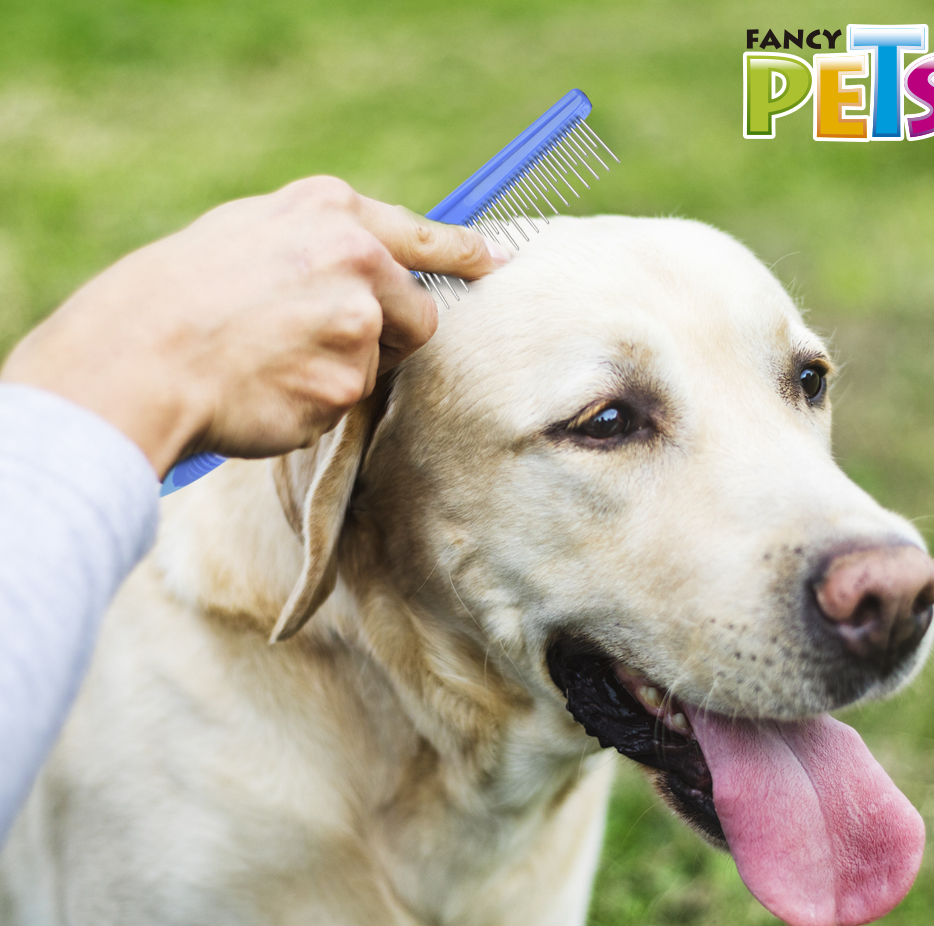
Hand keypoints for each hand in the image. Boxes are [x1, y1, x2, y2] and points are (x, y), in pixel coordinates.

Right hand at [0, 176, 508, 477]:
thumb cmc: (180, 291)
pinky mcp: (346, 386)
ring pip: (375, 368)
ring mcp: (357, 325)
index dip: (463, 254)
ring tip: (271, 361)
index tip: (494, 262)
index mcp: (333, 214)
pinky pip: (344, 406)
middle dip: (388, 339)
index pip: (423, 237)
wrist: (141, 354)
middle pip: (419, 318)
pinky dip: (313, 406)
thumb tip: (368, 262)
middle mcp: (358, 261)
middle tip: (327, 344)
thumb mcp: (250, 230)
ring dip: (340, 374)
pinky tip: (267, 389)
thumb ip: (320, 241)